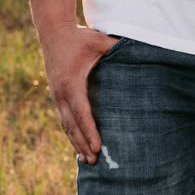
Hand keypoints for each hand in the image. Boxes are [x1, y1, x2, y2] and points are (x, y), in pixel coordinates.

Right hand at [40, 23, 120, 164]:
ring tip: (85, 160)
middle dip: (82, 143)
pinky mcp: (57, 95)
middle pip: (72, 125)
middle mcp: (61, 93)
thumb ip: (118, 48)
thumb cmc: (80, 37)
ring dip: (75, 142)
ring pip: (66, 124)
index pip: (82, 112)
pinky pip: (64, 118)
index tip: (97, 146)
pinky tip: (77, 144)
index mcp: (72, 83)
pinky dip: (71, 133)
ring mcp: (57, 95)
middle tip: (94, 161)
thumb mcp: (100, 41)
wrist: (53, 33)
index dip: (90, 131)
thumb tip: (141, 51)